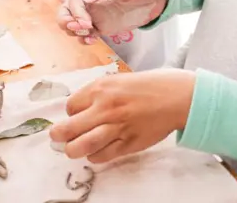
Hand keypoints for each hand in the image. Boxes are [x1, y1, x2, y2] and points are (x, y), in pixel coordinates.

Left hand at [49, 69, 195, 162]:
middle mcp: (105, 109)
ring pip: (81, 146)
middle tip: (58, 137)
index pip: (70, 107)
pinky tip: (96, 151)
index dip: (71, 113)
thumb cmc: (150, 85)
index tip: (76, 115)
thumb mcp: (119, 80)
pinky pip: (101, 156)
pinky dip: (94, 156)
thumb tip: (79, 109)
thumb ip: (100, 93)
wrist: (177, 97)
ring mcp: (116, 128)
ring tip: (72, 149)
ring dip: (72, 150)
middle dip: (59, 135)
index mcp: (101, 89)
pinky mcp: (128, 144)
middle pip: (67, 129)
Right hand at [57, 0, 169, 43]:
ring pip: (73, 25)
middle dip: (66, 22)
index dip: (76, 12)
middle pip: (66, 11)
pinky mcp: (102, 26)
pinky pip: (87, 34)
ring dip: (74, 32)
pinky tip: (92, 41)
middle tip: (79, 29)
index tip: (86, 23)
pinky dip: (85, 39)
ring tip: (88, 36)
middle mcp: (90, 1)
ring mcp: (95, 15)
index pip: (75, 0)